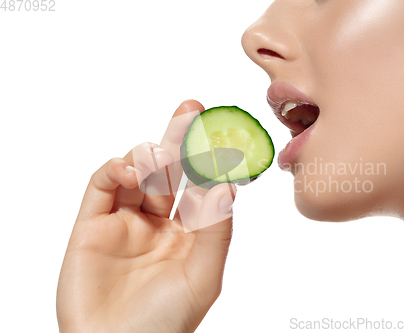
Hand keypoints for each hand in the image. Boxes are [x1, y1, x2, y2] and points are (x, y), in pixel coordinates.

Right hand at [56, 100, 236, 332]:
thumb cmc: (165, 323)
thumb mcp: (203, 276)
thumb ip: (215, 230)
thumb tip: (226, 184)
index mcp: (189, 234)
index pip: (200, 186)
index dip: (209, 161)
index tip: (220, 136)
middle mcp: (158, 223)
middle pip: (170, 171)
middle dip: (179, 139)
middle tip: (191, 110)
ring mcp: (124, 222)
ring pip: (137, 171)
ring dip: (150, 154)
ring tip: (161, 155)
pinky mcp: (92, 225)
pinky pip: (103, 184)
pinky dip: (117, 168)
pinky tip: (134, 169)